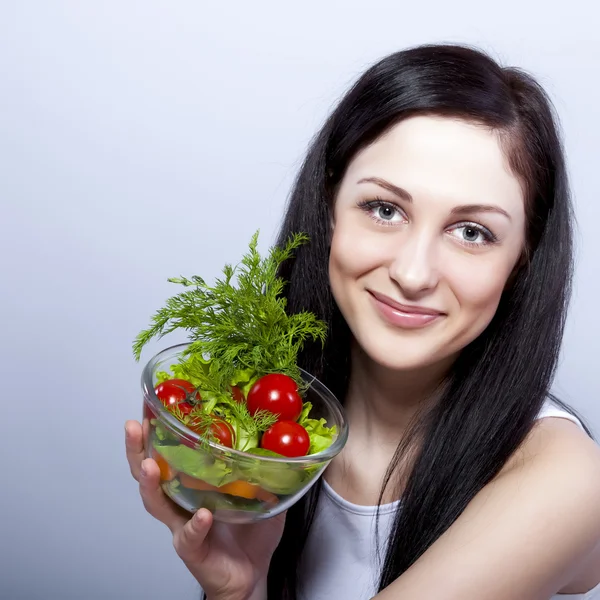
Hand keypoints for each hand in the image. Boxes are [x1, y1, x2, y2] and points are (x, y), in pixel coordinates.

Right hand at [125, 419, 284, 599]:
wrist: (251, 574)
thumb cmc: (250, 533)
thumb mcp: (261, 492)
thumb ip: (267, 467)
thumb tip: (286, 440)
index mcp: (194, 484)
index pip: (169, 454)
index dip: (156, 433)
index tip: (151, 409)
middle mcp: (181, 502)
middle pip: (149, 473)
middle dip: (137, 449)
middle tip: (134, 427)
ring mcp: (183, 525)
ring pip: (156, 503)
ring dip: (150, 483)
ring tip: (149, 465)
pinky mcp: (192, 549)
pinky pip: (189, 536)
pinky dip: (194, 525)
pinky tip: (201, 516)